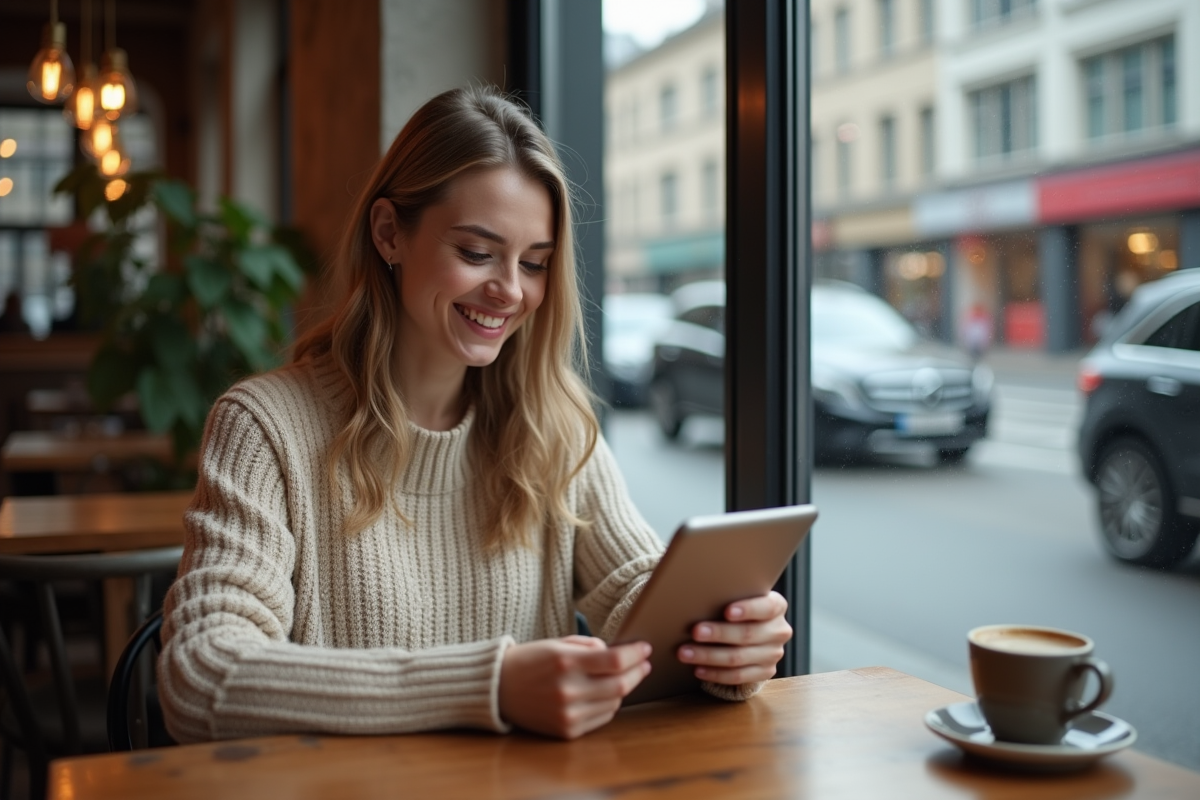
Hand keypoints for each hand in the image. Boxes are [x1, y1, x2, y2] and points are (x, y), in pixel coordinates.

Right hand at [498, 635, 651, 738]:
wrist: (498, 689)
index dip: (635, 654)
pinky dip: (609, 705)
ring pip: (614, 703)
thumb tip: (618, 652)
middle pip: (620, 684)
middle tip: (644, 664)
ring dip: (623, 689)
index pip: (615, 660)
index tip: (645, 648)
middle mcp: (568, 691)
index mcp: (566, 663)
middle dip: (638, 672)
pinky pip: (602, 718)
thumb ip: (589, 646)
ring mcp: (568, 714)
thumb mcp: (557, 644)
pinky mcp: (567, 731)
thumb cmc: (529, 662)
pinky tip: (605, 694)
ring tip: (622, 677)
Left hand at [677, 591, 790, 684]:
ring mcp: (774, 654)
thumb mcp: (741, 598)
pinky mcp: (766, 672)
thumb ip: (730, 596)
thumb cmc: (740, 609)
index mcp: (777, 607)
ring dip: (709, 656)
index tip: (727, 612)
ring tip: (686, 653)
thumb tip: (698, 598)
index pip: (766, 607)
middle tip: (694, 632)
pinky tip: (698, 670)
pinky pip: (738, 676)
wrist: (753, 631)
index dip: (748, 610)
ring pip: (738, 657)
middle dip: (718, 634)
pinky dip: (716, 674)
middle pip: (747, 634)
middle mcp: (779, 631)